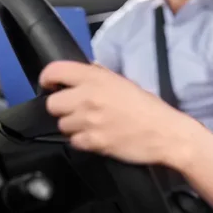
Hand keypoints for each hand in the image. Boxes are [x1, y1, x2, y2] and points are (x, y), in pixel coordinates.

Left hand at [40, 61, 195, 168]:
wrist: (165, 132)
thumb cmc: (149, 107)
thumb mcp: (124, 82)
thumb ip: (100, 76)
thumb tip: (84, 71)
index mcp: (96, 78)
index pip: (55, 71)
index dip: (47, 79)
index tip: (51, 86)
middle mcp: (88, 96)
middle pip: (52, 104)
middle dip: (62, 108)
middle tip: (76, 110)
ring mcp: (89, 121)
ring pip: (62, 125)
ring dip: (73, 126)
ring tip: (91, 125)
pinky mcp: (92, 142)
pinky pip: (73, 142)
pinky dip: (83, 141)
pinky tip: (98, 137)